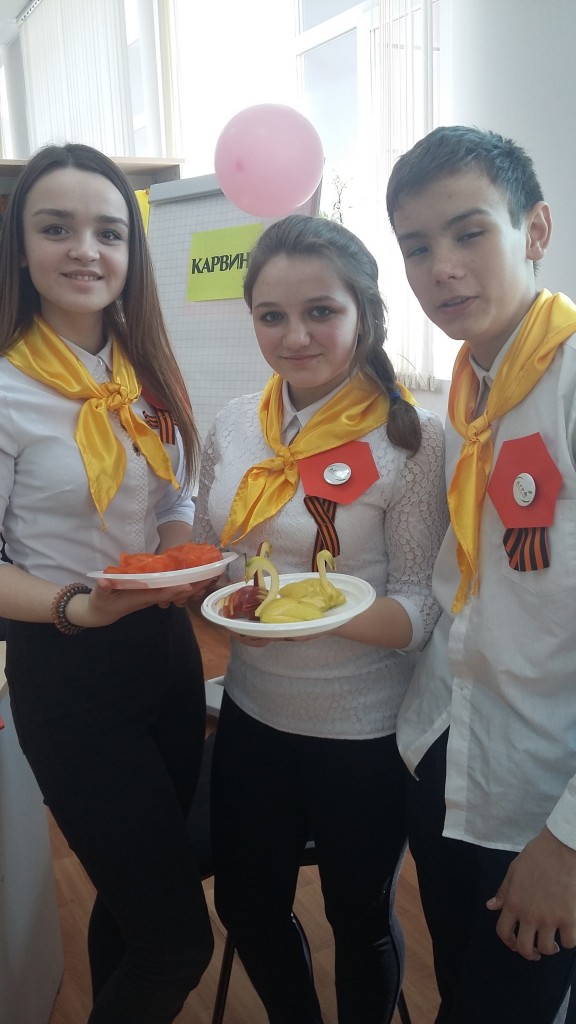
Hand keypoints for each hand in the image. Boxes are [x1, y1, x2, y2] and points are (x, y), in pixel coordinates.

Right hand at [76, 578, 199, 624]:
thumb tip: (104, 581)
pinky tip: (196, 578)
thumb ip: (103, 588)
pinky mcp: (152, 593)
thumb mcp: (100, 595)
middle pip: (173, 593)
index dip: (173, 590)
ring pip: (175, 592)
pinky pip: (171, 589)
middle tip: (210, 578)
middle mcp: (150, 598)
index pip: (159, 594)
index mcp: (140, 598)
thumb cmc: (101, 602)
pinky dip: (184, 585)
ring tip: (209, 576)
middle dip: (191, 587)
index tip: (188, 586)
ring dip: (191, 586)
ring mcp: (152, 596)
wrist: (103, 612)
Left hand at [486, 827, 575, 959]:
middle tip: (536, 951)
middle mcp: (529, 915)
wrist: (560, 848)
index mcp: (513, 903)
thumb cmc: (536, 856)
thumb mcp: (514, 871)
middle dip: (529, 953)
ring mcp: (550, 919)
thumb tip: (491, 906)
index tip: (515, 943)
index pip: (503, 932)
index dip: (508, 942)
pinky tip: (568, 933)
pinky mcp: (569, 918)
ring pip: (547, 949)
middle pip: (524, 947)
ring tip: (554, 943)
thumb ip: (504, 892)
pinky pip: (570, 942)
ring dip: (549, 949)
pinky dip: (569, 941)